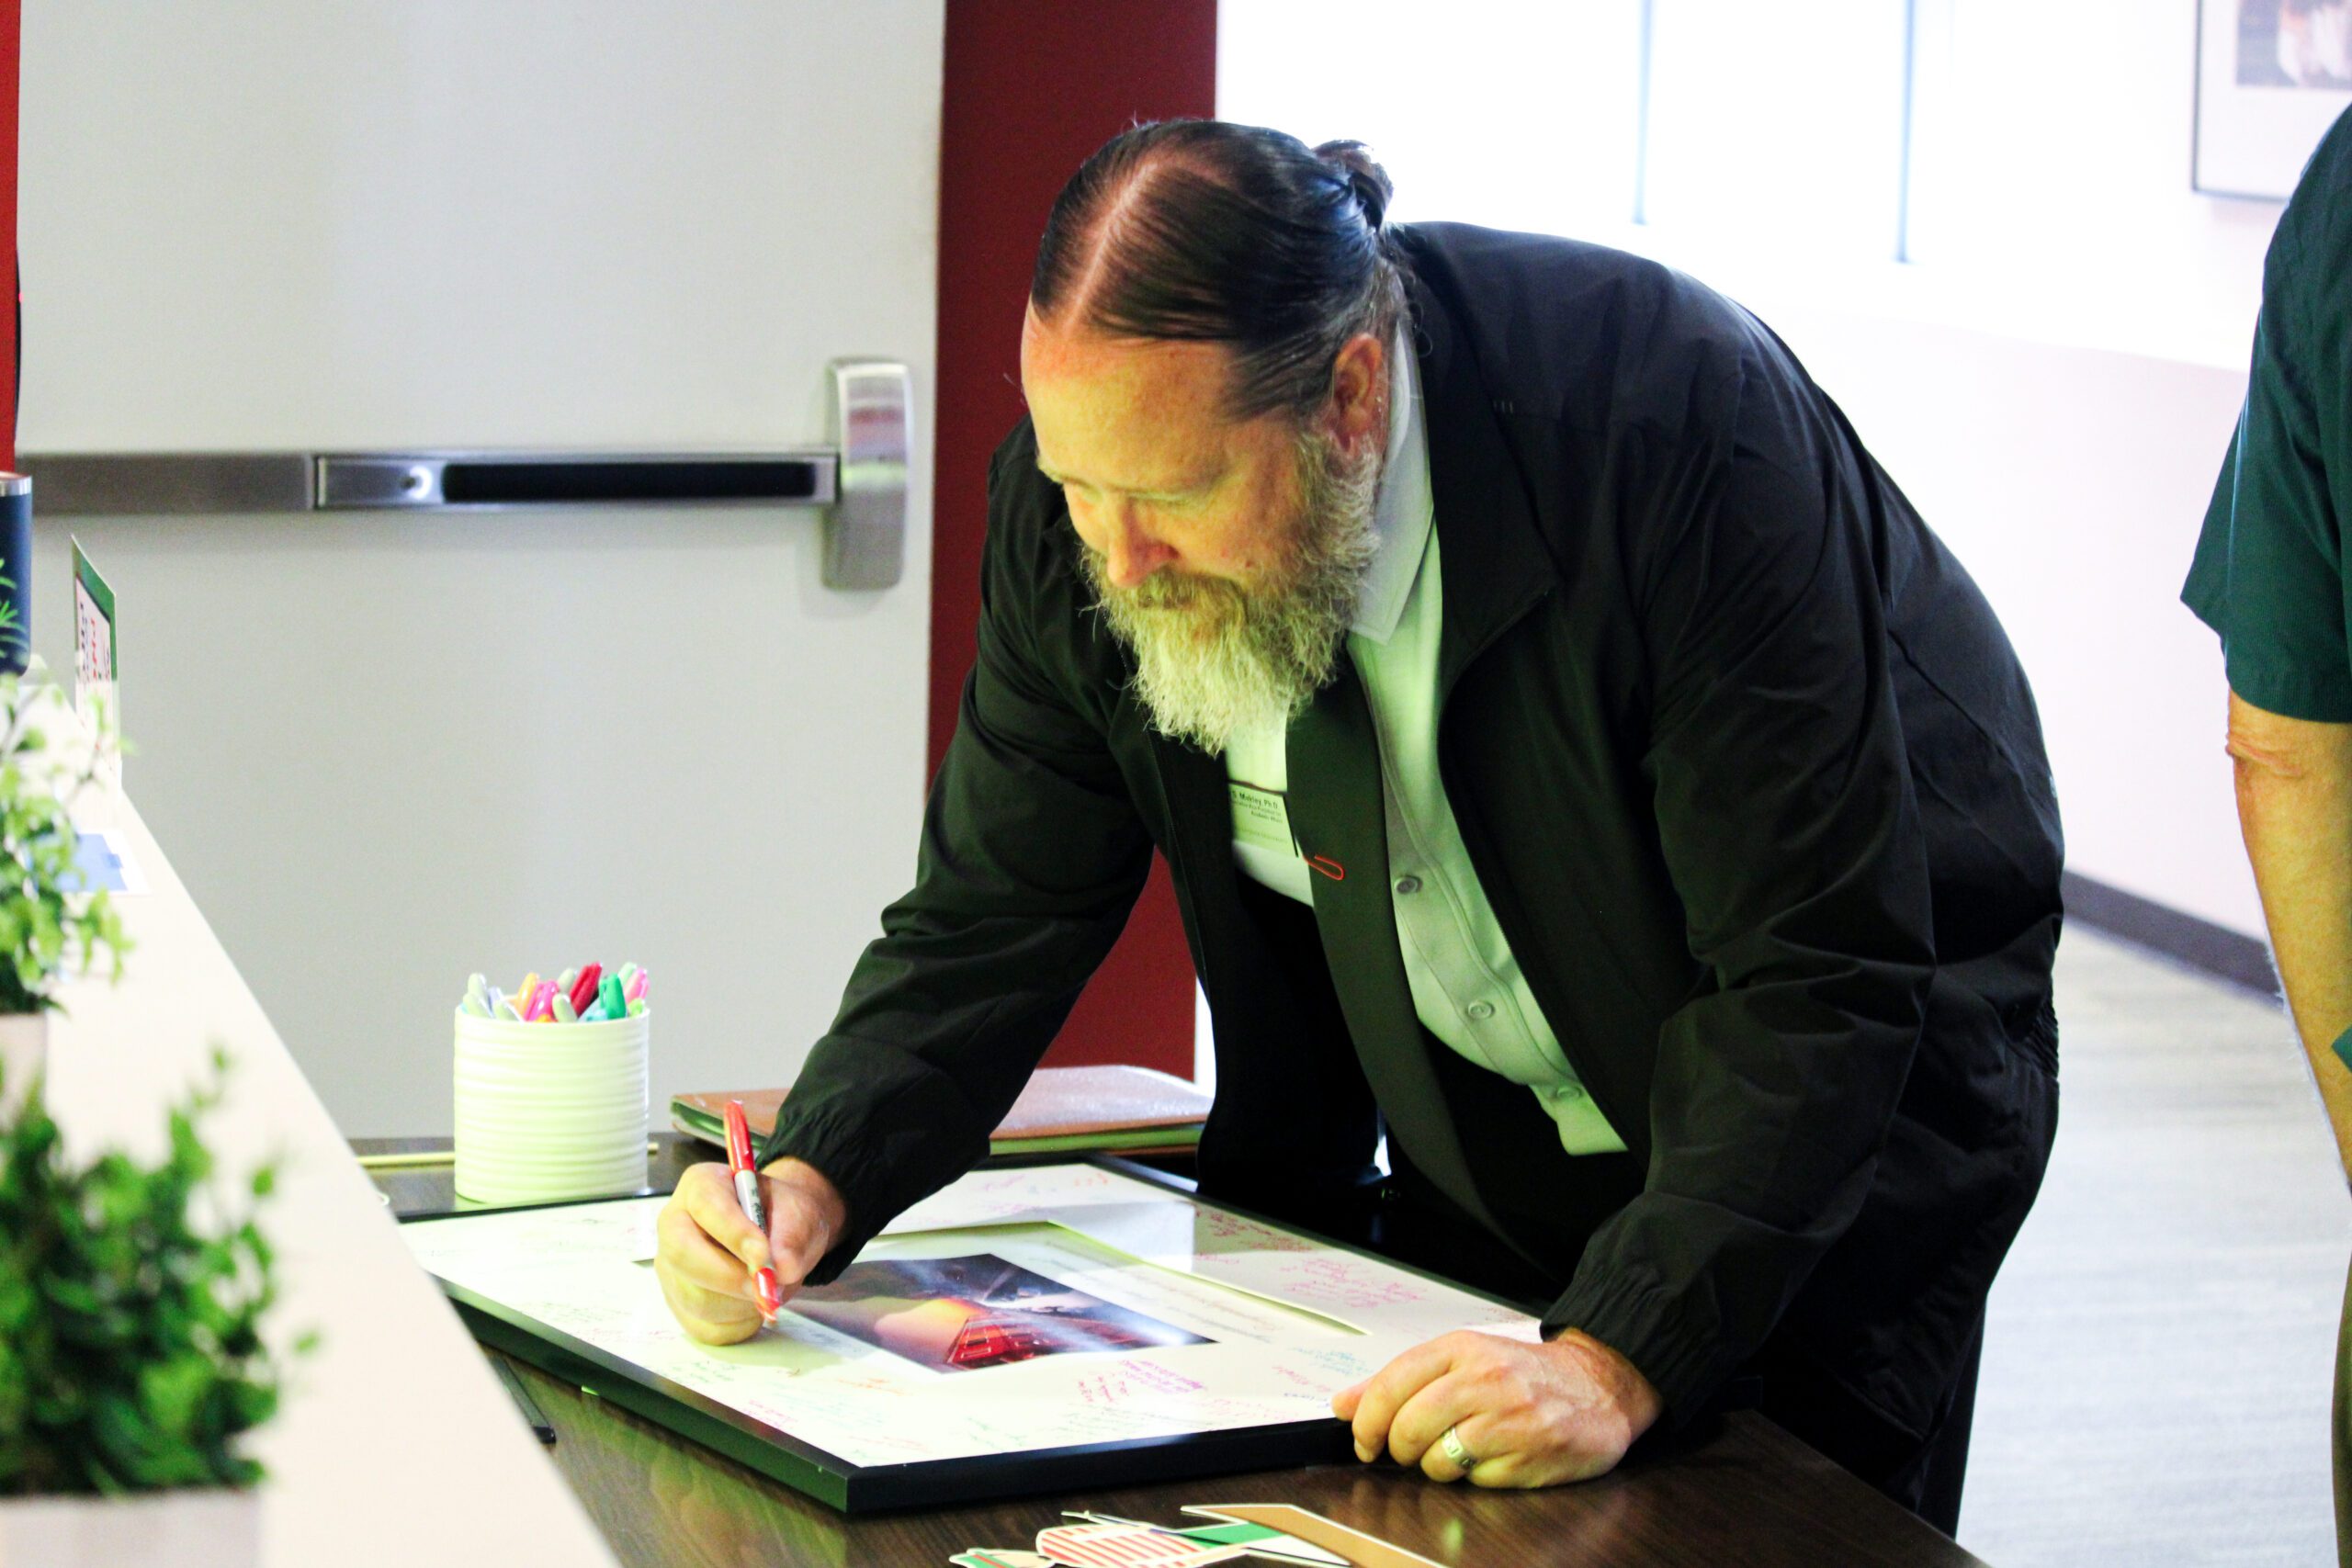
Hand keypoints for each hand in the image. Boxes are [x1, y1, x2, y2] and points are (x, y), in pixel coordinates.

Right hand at [655, 1158, 848, 1344]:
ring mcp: (669, 1265)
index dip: (734, 1233)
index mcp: (701, 1185)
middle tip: (766, 1287)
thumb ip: (792, 1236)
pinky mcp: (677, 1301)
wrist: (777, 1236)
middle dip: (728, 1277)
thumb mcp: (798, 1214)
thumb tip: (782, 1269)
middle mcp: (674, 1223)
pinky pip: (703, 1326)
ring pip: (695, 1297)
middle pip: (682, 1254)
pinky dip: (737, 1324)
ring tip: (768, 1289)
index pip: (707, 1206)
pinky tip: (752, 1305)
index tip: (763, 1255)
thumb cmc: (781, 1217)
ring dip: (740, 1304)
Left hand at [1330, 1328, 1661, 1487]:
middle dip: (1398, 1450)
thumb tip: (1343, 1404)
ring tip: (1459, 1449)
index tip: (1363, 1439)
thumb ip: (1399, 1381)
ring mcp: (1509, 1418)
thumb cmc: (1525, 1374)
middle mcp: (1484, 1379)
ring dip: (1436, 1466)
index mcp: (1461, 1348)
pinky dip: (1473, 1477)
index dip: (1366, 1420)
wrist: (1599, 1386)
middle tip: (1408, 1451)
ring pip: (1437, 1460)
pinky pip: (1475, 1480)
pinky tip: (1492, 1457)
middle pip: (1409, 1427)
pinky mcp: (1528, 1455)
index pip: (1391, 1384)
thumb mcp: (1461, 1360)